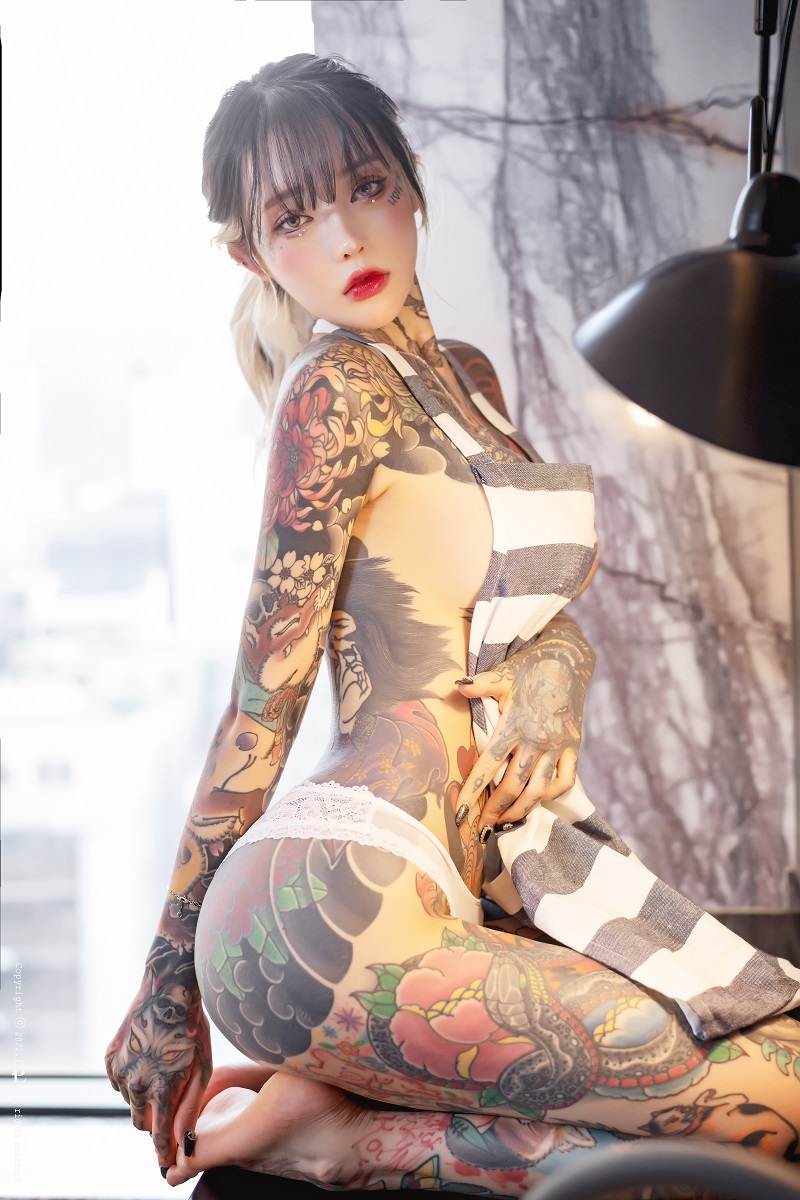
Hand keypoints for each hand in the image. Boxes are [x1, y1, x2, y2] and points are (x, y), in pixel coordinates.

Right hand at [105, 967, 211, 1175]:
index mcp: (161, 1089)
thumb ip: (189, 1106)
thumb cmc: (192, 1028)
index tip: (165, 1165)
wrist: (166, 990)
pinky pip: (119, 1082)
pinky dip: (130, 1079)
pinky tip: (146, 1058)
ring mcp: (120, 1072)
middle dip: (154, 1119)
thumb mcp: (201, 1067)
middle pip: (141, 1122)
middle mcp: (136, 1084)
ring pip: (130, 1102)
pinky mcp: (109, 1059)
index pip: (159, 1134)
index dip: (163, 1152)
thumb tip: (183, 1139)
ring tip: (160, 1071)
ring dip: (142, 1097)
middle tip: (168, 1101)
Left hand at [455, 615, 594, 837]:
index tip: (459, 813)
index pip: (489, 765)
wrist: (570, 659)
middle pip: (513, 784)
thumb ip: (479, 685)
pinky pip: (565, 780)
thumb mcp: (503, 673)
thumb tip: (455, 686)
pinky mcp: (574, 747)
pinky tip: (536, 801)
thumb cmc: (530, 667)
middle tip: (480, 826)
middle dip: (495, 809)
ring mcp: (558, 745)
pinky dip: (551, 795)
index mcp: (516, 723)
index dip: (473, 792)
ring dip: (521, 809)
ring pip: (540, 788)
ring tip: (504, 822)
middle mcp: (538, 738)